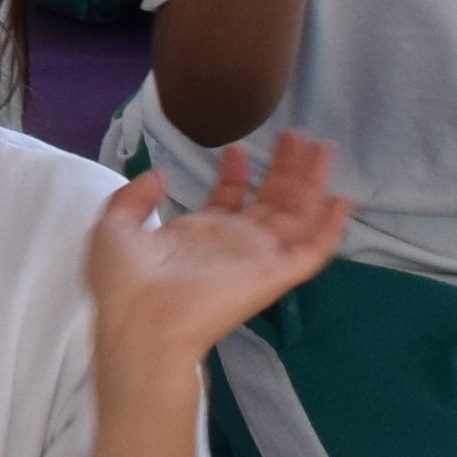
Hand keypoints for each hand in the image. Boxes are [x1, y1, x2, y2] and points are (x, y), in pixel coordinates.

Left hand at [82, 132, 346, 374]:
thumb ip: (134, 199)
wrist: (142, 320)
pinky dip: (328, 228)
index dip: (235, 174)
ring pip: (295, 216)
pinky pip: (311, 251)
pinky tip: (341, 200)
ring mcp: (256, 259)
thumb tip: (159, 175)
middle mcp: (232, 245)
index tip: (237, 147)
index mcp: (198, 236)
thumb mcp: (115, 228)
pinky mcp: (274, 274)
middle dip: (283, 169)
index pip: (227, 200)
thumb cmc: (125, 282)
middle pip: (269, 201)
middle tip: (297, 136)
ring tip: (322, 148)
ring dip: (310, 183)